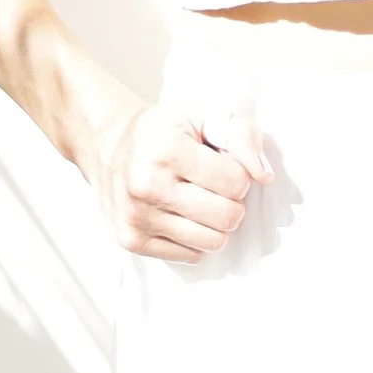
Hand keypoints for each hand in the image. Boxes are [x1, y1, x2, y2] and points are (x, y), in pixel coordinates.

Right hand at [86, 98, 257, 259]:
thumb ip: (241, 135)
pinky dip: (195, 240)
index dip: (238, 174)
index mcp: (165, 150)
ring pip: (213, 242)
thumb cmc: (163, 130)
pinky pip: (191, 257)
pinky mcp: (131, 241)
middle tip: (213, 187)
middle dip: (231, 202)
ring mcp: (136, 217)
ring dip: (215, 224)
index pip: (237, 182)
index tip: (220, 164)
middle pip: (228, 217)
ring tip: (198, 201)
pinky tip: (180, 215)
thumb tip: (265, 176)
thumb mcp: (202, 116)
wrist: (107, 144)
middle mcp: (146, 186)